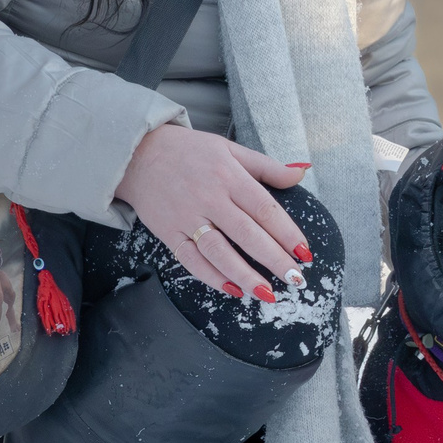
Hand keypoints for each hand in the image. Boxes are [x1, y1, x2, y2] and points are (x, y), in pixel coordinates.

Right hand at [114, 125, 312, 300]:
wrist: (138, 153)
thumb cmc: (189, 151)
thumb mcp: (231, 149)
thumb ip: (267, 166)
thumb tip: (301, 173)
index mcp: (229, 176)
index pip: (265, 209)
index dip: (287, 233)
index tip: (304, 253)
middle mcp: (210, 198)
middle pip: (247, 234)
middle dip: (274, 260)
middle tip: (296, 279)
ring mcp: (187, 218)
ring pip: (220, 252)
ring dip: (245, 275)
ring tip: (267, 293)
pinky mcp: (169, 233)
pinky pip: (191, 260)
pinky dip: (211, 277)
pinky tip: (232, 289)